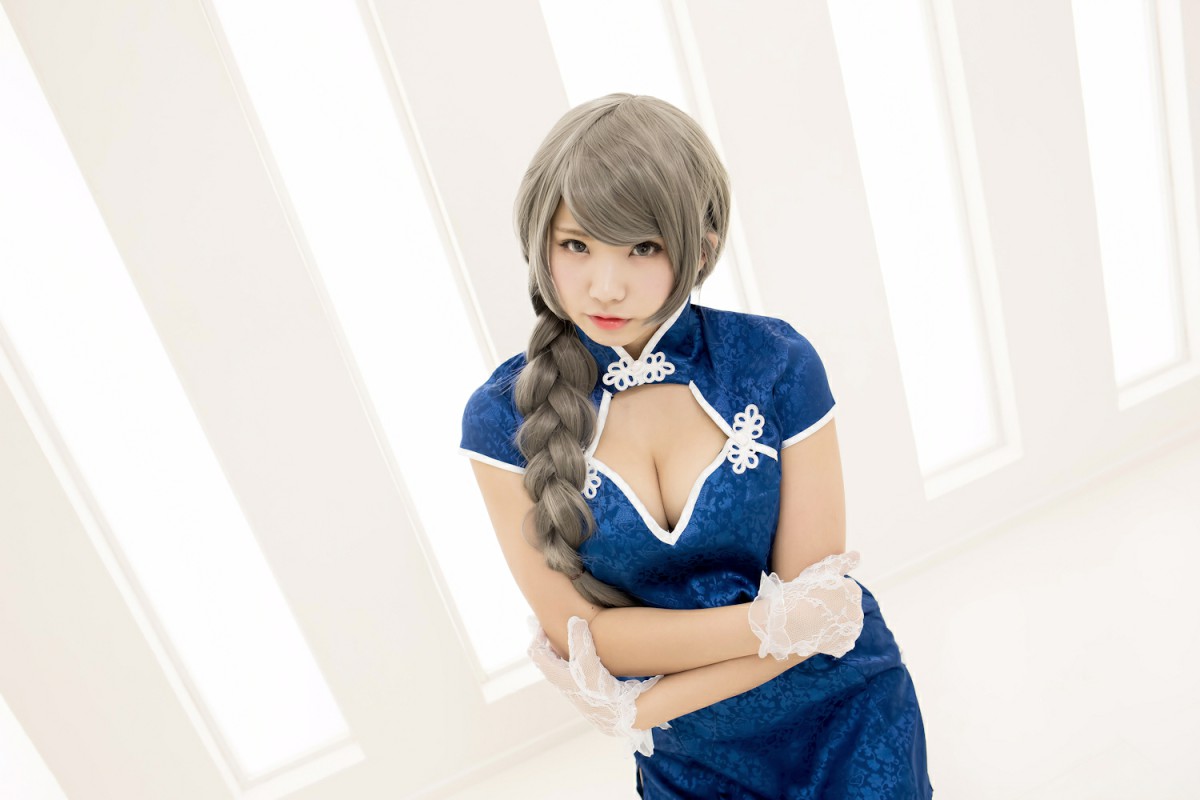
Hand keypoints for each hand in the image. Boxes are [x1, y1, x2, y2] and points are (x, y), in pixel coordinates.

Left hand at [527, 616, 665, 755]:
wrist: (616, 714)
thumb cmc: (599, 692)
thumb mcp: (589, 665)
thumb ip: (581, 643)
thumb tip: (574, 620)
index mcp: (555, 673)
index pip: (535, 651)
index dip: (537, 634)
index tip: (545, 622)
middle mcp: (560, 678)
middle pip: (546, 654)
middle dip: (548, 638)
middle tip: (554, 623)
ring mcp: (571, 682)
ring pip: (559, 659)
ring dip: (561, 645)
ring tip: (570, 631)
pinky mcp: (583, 684)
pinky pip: (571, 664)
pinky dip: (573, 652)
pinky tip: (586, 647)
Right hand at [748, 551, 864, 660]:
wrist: (790, 622)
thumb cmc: (803, 592)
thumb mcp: (822, 571)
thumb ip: (843, 562)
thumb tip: (858, 554)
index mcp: (853, 591)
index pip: (842, 589)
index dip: (827, 591)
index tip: (813, 594)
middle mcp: (858, 610)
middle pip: (844, 606)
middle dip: (833, 607)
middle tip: (812, 607)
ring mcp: (852, 629)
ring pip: (843, 623)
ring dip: (833, 622)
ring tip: (813, 620)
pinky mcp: (845, 644)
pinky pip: (841, 639)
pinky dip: (832, 637)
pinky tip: (818, 633)